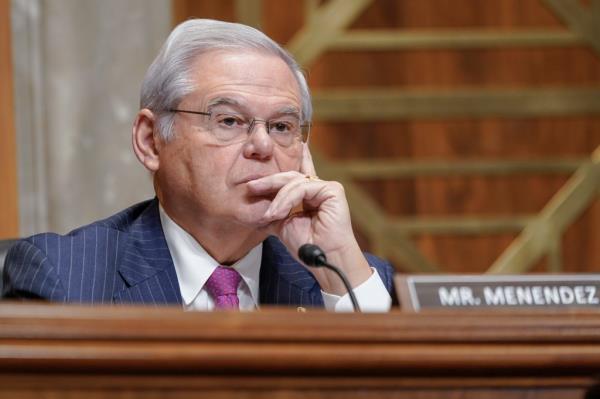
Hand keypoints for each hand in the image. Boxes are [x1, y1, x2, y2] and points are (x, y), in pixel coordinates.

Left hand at [247, 144, 371, 294]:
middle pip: (290, 177)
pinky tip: (279, 212)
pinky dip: (288, 199)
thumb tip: (256, 206)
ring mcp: (326, 188)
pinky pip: (303, 188)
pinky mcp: (332, 190)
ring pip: (294, 182)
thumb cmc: (306, 245)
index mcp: (308, 196)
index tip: (267, 164)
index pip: (293, 177)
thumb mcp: (283, 224)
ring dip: (278, 199)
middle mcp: (318, 189)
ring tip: (269, 215)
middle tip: (251, 187)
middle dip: (269, 181)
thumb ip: (274, 210)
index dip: (281, 169)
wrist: (323, 259)